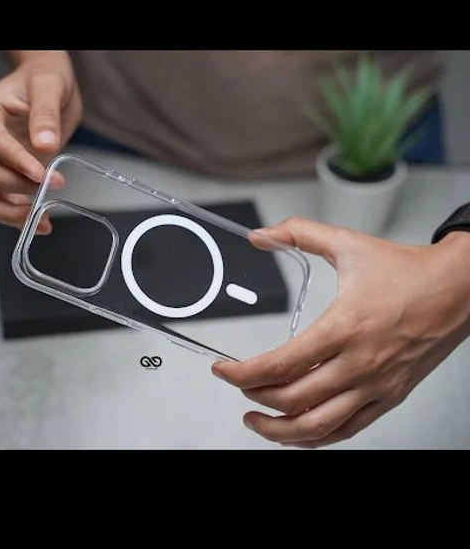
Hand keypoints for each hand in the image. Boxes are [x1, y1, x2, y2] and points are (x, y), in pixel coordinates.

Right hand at [0, 51, 82, 233]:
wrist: (48, 87)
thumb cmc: (44, 80)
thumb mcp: (49, 85)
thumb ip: (45, 113)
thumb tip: (44, 145)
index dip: (15, 162)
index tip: (41, 173)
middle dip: (21, 186)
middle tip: (56, 183)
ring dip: (13, 213)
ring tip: (43, 221)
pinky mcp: (4, 177)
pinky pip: (1, 204)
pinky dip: (17, 217)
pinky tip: (42, 222)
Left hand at [212, 217, 469, 447]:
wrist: (458, 289)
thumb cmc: (408, 272)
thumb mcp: (347, 244)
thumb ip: (299, 233)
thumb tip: (261, 235)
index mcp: (343, 328)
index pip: (279, 365)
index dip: (242, 374)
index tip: (223, 371)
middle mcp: (358, 364)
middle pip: (292, 400)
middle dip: (254, 398)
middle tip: (238, 387)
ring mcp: (375, 386)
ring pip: (319, 428)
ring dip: (280, 431)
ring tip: (257, 422)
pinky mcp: (389, 397)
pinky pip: (348, 430)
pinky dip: (317, 436)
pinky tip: (299, 430)